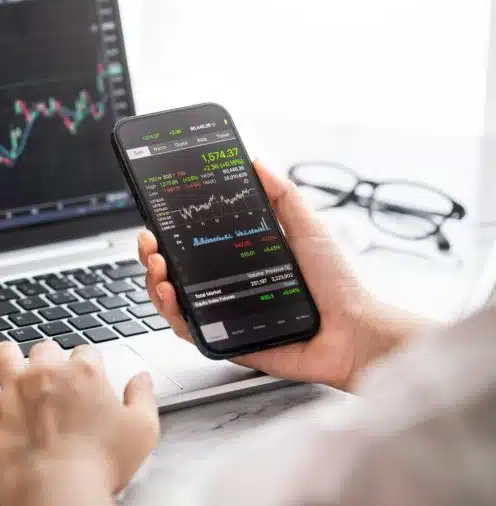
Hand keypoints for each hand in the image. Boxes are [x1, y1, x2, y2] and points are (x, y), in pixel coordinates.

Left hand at [0, 340, 158, 505]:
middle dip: (49, 362)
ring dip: (9, 359)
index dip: (87, 367)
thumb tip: (140, 378)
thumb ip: (143, 397)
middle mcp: (46, 372)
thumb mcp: (142, 430)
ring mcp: (13, 388)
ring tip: (13, 372)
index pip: (86, 353)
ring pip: (5, 353)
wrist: (59, 493)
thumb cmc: (101, 465)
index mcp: (84, 373)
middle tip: (52, 384)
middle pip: (45, 349)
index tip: (87, 383)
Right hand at [139, 160, 417, 391]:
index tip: (157, 219)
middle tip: (151, 243)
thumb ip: (283, 195)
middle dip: (152, 255)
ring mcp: (224, 316)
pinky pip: (189, 332)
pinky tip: (170, 295)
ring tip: (158, 267)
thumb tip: (257, 162)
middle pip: (173, 273)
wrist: (355, 332)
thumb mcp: (308, 228)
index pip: (192, 246)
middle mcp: (227, 289)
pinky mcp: (226, 342)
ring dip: (155, 282)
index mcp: (240, 262)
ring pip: (172, 302)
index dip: (169, 234)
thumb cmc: (339, 286)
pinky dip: (172, 314)